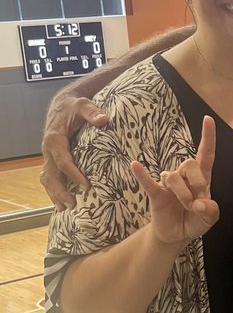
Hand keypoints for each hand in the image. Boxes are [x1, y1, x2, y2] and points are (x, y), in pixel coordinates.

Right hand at [41, 93, 109, 209]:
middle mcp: (48, 149)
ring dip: (54, 194)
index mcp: (55, 139)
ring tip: (64, 209)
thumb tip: (104, 120)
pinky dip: (53, 190)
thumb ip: (92, 112)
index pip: (63, 161)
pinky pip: (49, 176)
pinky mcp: (52, 158)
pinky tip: (60, 203)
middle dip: (60, 191)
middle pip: (51, 175)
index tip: (86, 187)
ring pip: (47, 178)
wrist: (62, 103)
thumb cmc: (74, 105)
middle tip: (72, 205)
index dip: (74, 175)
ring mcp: (48, 155)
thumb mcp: (83, 104)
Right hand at [130, 116, 219, 244]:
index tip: (208, 119)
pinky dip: (142, 174)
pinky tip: (135, 165)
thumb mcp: (210, 219)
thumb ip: (211, 211)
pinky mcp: (156, 194)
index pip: (206, 154)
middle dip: (196, 183)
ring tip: (187, 207)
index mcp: (202, 179)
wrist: (176, 235)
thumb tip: (200, 204)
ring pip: (174, 177)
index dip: (208, 137)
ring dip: (183, 194)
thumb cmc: (194, 221)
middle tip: (197, 203)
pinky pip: (148, 182)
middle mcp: (185, 177)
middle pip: (190, 164)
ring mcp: (169, 184)